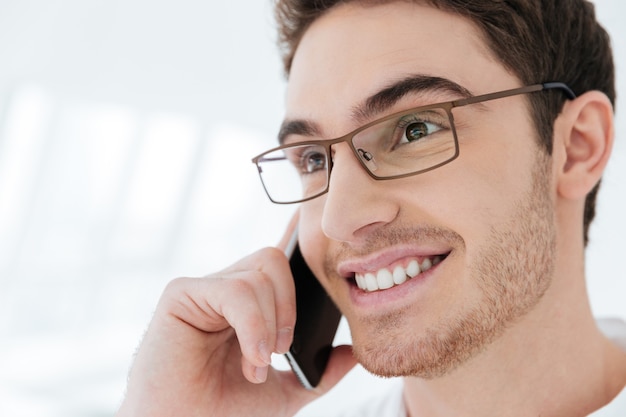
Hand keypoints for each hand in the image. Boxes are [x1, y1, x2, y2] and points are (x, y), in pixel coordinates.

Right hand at [116, 212, 356, 416]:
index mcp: (249, 305)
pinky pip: (236, 290)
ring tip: (257, 363)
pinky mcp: (182, 294)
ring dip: (269, 323)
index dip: (295, 234)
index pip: (276, 259)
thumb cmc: (222, 411)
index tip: (313, 221)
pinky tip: (251, 356)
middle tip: (281, 349)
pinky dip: (253, 325)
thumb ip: (318, 374)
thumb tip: (353, 354)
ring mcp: (204, 289)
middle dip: (290, 306)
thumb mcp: (284, 394)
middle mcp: (227, 289)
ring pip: (260, 273)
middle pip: (275, 259)